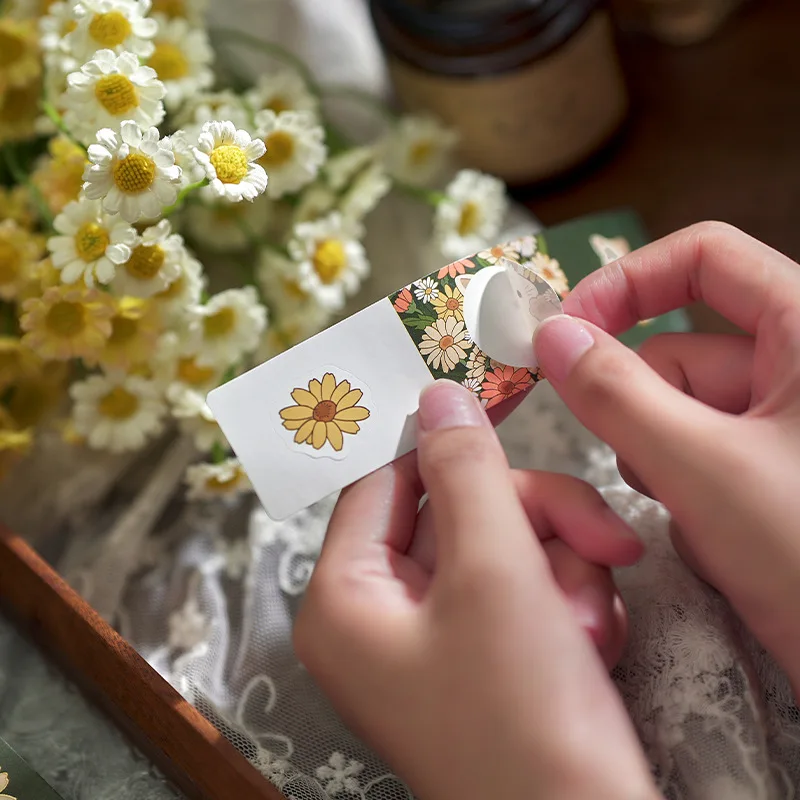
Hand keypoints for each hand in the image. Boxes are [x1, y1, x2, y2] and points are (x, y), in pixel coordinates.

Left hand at [295, 380, 656, 799]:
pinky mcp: (488, 655)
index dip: (438, 436)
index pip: (382, 479)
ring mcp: (436, 637)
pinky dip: (569, 602)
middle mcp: (380, 614)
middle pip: (456, 510)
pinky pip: (525, 587)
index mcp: (345, 596)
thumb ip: (466, 473)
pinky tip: (594, 643)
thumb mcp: (494, 574)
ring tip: (592, 620)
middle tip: (602, 538)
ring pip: (503, 544)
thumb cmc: (525, 713)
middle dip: (534, 520)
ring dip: (563, 567)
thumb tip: (436, 394)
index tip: (494, 398)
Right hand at [533, 221, 799, 693]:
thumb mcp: (706, 470)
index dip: (627, 281)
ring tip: (696, 515)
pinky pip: (702, 454)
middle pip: (681, 348)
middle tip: (637, 460)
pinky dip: (688, 491)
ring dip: (662, 459)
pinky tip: (719, 540)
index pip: (705, 255)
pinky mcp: (776, 471)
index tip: (566, 329)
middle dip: (642, 406)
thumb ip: (617, 396)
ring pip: (684, 410)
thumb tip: (554, 336)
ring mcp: (788, 424)